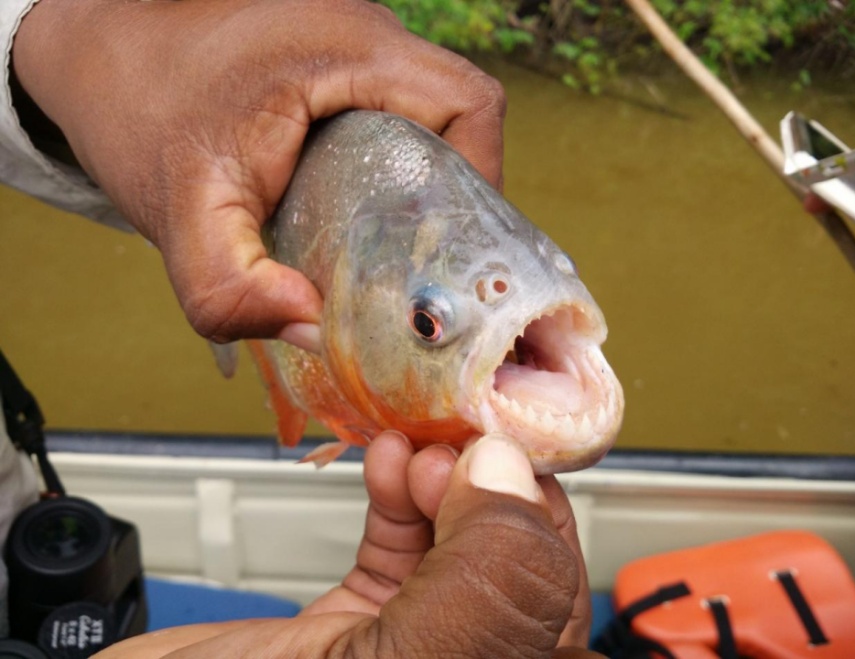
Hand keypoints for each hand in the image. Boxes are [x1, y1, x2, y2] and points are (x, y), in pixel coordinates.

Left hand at [12, 0, 505, 347]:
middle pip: (462, 113)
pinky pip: (400, 111)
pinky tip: (363, 207)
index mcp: (344, 50)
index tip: (456, 242)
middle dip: (457, 192)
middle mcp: (363, 33)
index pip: (467, 102)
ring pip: (433, 114)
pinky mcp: (342, 60)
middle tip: (425, 256)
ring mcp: (355, 41)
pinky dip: (398, 162)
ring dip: (428, 178)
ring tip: (396, 239)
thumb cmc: (139, 112)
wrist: (103, 55)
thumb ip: (231, 289)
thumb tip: (313, 330)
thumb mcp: (179, 215)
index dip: (484, 175)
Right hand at [94, 432, 602, 657]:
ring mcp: (414, 652)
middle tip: (446, 434)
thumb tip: (507, 475)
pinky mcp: (355, 631)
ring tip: (410, 441)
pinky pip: (400, 549)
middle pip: (512, 558)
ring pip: (458, 543)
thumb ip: (482, 581)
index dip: (534, 506)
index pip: (558, 587)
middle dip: (482, 482)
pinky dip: (396, 495)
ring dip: (439, 476)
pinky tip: (386, 460)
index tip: (494, 443)